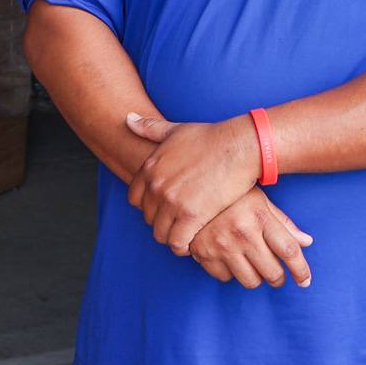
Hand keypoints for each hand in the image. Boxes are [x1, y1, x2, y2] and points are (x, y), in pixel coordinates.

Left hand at [125, 112, 261, 255]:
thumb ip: (149, 128)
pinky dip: (183, 246)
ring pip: (161, 234)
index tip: (163, 208)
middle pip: (148, 218)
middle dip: (161, 222)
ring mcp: (172, 202)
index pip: (134, 199)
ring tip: (186, 234)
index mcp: (150, 168)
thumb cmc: (211, 137)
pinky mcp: (192, 215)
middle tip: (178, 222)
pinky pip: (178, 242)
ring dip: (172, 236)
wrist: (238, 147)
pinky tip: (193, 241)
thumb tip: (127, 118)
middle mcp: (157, 186)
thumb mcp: (175, 130)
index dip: (148, 206)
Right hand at [189, 189, 313, 288]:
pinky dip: (231, 273)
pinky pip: (226, 278)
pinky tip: (230, 259)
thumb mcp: (260, 201)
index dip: (301, 270)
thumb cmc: (231, 194)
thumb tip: (307, 242)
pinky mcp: (203, 253)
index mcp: (260, 217)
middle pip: (273, 272)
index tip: (305, 281)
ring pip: (251, 281)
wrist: (189, 187)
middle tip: (276, 274)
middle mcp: (243, 233)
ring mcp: (222, 245)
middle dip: (279, 278)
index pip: (289, 251)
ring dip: (257, 278)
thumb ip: (283, 223)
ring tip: (253, 266)